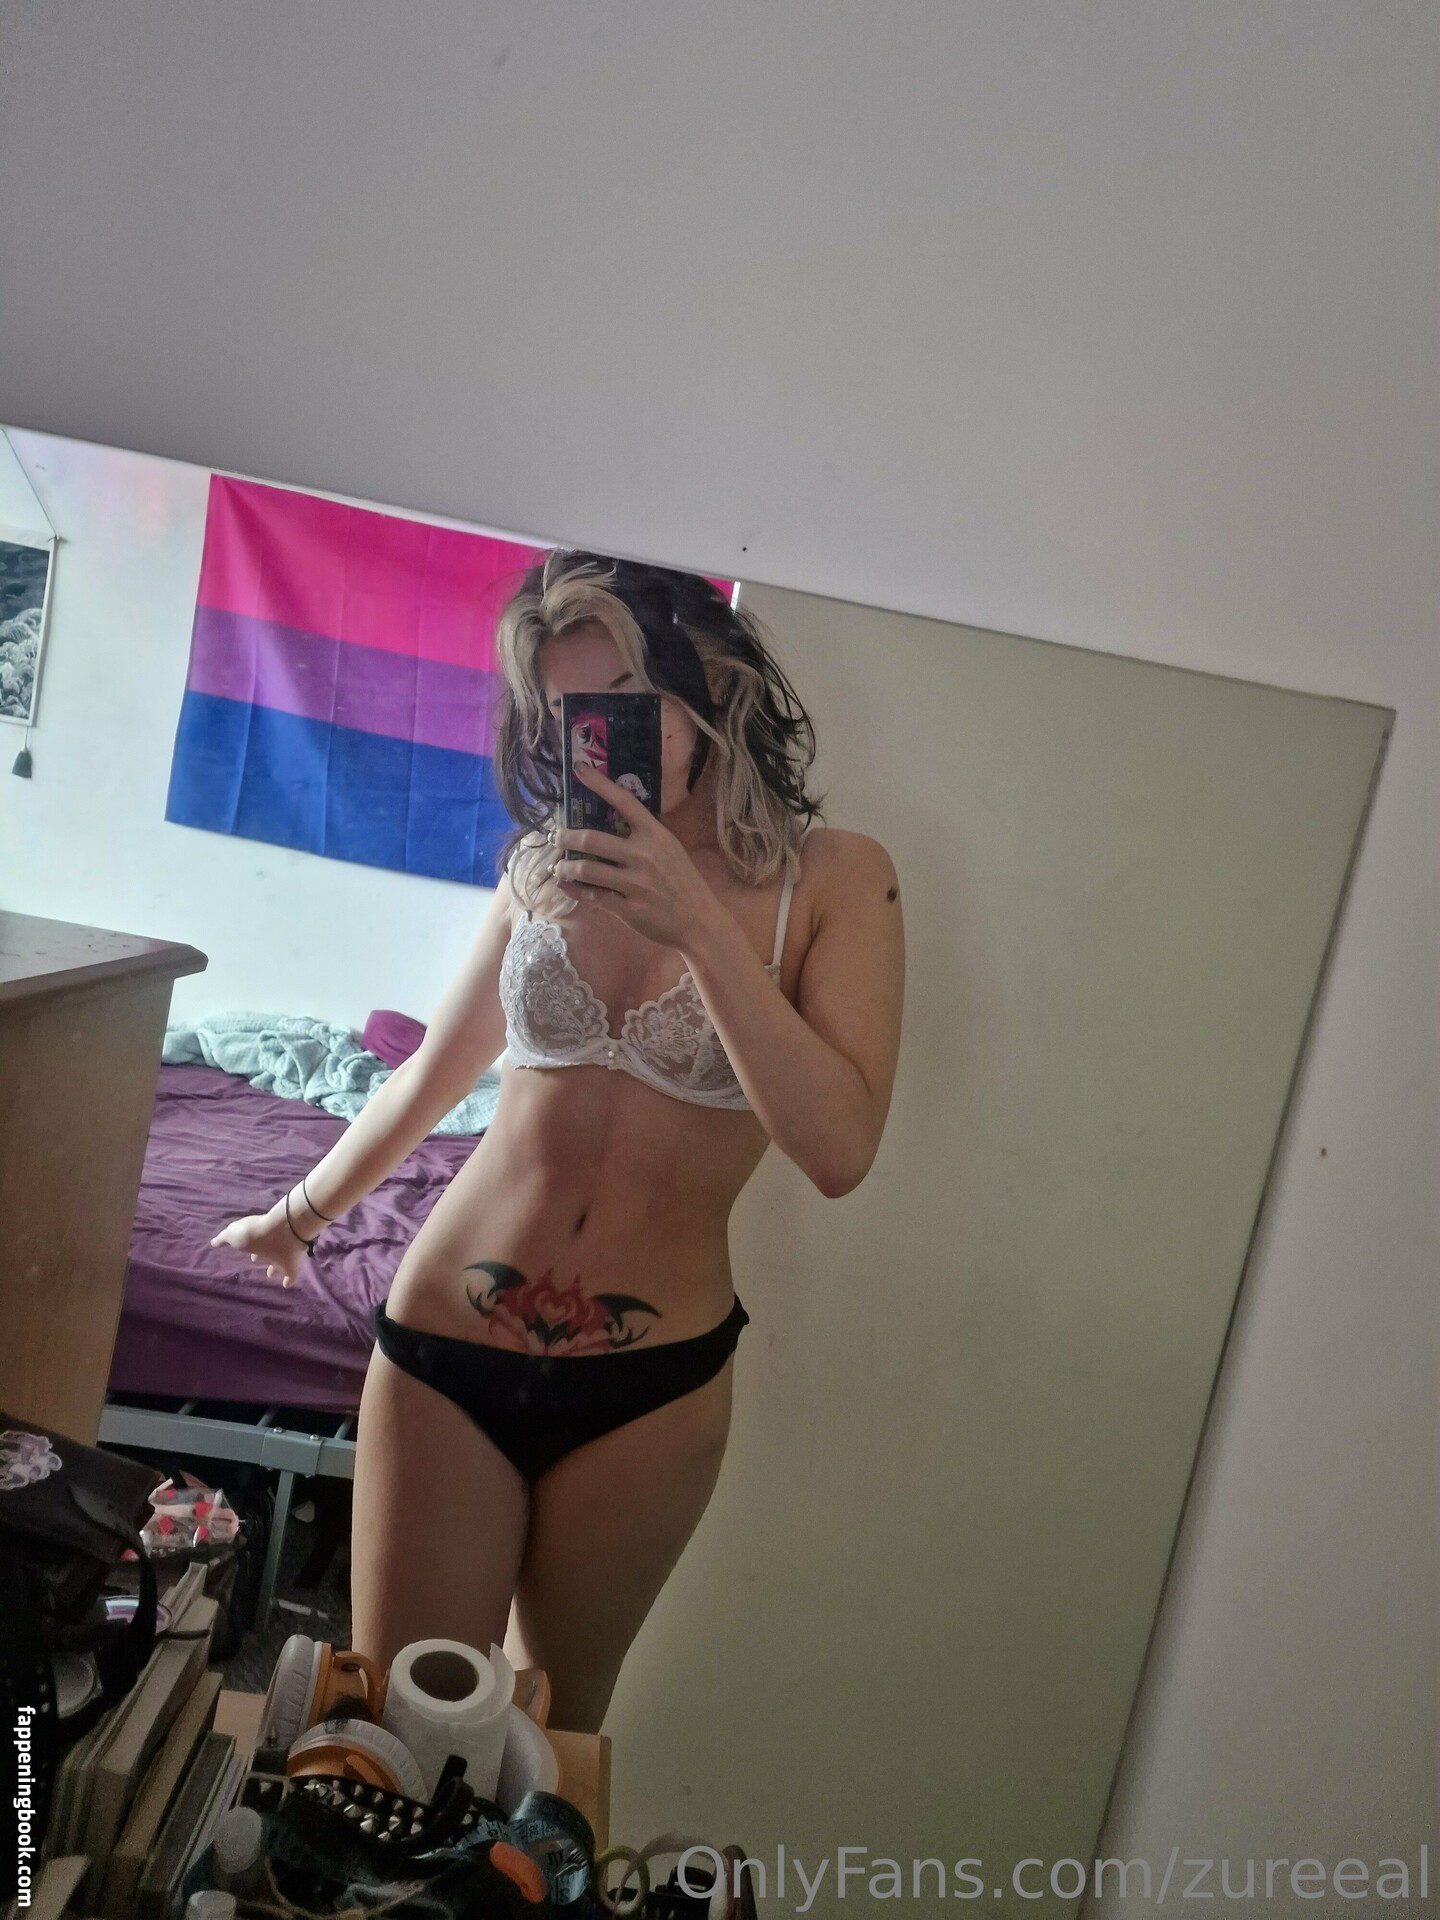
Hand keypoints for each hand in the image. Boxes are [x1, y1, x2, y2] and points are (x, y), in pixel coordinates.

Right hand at [209, 1204, 308, 1288]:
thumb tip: (214, 1242)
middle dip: (261, 1257)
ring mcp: (283, 1255)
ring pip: (278, 1262)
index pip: (252, 1243)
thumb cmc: (255, 1233)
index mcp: (256, 1237)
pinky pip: (292, 1274)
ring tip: (270, 1274)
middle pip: (265, 1252)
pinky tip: (286, 1284)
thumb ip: (224, 1238)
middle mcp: (270, 1245)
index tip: (249, 1255)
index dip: (249, 1248)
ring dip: (274, 1269)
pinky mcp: (293, 1266)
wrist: (284, 1232)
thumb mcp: (233, 1233)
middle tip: (258, 1261)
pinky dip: (289, 1279)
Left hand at [550, 764, 720, 949]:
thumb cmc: (684, 881)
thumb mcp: (670, 849)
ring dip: (565, 867)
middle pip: (592, 838)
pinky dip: (573, 890)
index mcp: (655, 835)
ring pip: (586, 869)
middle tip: (555, 837)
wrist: (700, 920)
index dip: (599, 784)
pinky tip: (565, 886)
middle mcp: (643, 855)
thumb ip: (645, 835)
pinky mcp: (627, 908)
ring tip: (558, 867)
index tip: (578, 770)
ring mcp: (634, 883)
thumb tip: (612, 820)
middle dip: (566, 836)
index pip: (624, 802)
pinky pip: (592, 896)